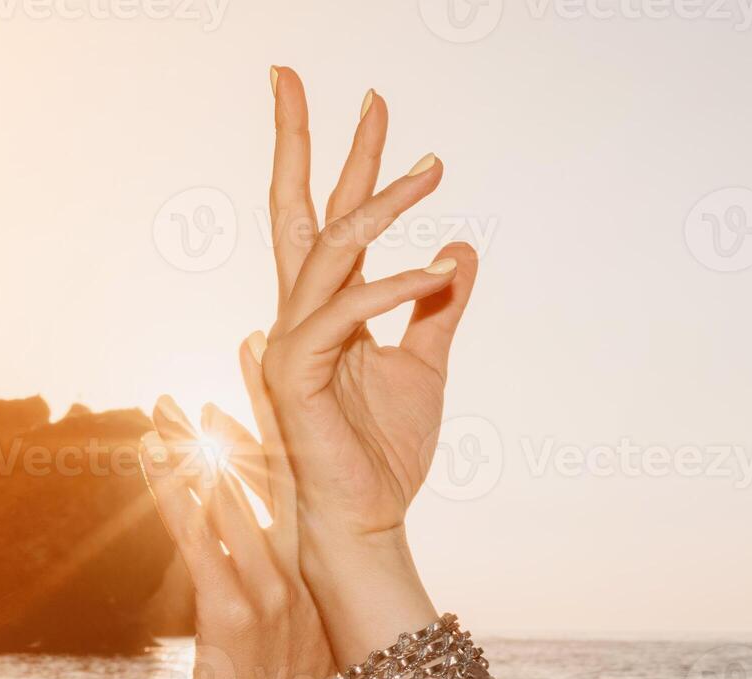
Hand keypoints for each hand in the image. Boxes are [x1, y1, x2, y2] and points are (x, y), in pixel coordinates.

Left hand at [139, 396, 330, 678]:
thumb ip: (289, 594)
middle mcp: (301, 577)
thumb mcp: (293, 647)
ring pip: (234, 501)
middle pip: (279, 475)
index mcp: (315, 577)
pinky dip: (179, 499)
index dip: (289, 423)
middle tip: (250, 342)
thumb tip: (278, 555)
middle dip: (259, 408)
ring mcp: (271, 596)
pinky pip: (203, 545)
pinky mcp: (234, 620)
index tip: (278, 372)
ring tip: (173, 401)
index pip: (303, 484)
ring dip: (200, 447)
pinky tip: (157, 463)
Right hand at [263, 67, 479, 542]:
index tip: (374, 104)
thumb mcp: (426, 363)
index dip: (350, 160)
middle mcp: (298, 316)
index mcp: (324, 311)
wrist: (370, 518)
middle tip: (353, 88)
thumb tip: (461, 248)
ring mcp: (290, 342)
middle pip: (297, 210)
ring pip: (326, 251)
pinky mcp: (296, 374)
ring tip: (432, 169)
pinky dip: (391, 286)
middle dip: (309, 141)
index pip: (328, 218)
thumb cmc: (385, 451)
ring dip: (379, 204)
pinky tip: (437, 268)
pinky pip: (342, 313)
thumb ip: (437, 306)